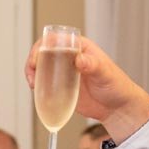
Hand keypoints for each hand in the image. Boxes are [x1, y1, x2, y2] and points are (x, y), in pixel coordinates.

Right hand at [24, 36, 148, 139]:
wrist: (117, 108)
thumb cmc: (116, 86)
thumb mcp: (105, 74)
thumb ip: (93, 65)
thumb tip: (80, 59)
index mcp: (79, 47)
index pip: (56, 39)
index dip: (43, 45)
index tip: (38, 57)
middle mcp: (69, 57)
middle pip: (44, 52)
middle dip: (33, 60)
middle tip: (32, 73)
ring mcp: (64, 72)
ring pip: (42, 67)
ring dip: (33, 73)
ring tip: (33, 84)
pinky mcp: (61, 87)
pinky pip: (45, 83)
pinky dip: (38, 86)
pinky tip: (38, 92)